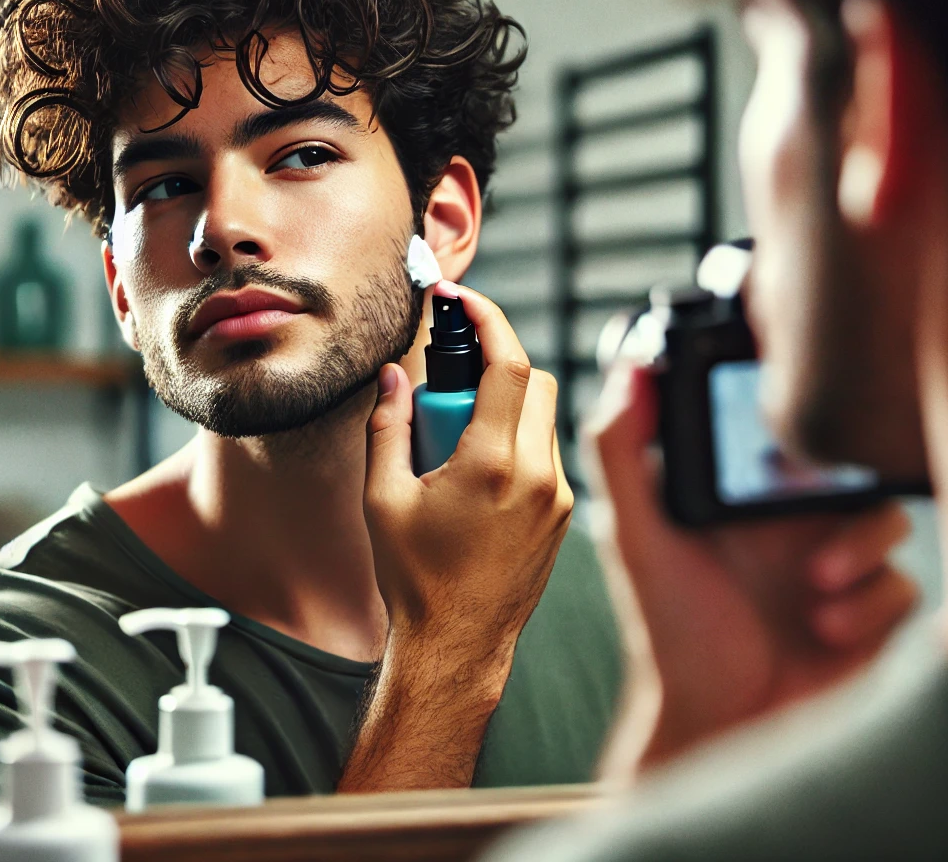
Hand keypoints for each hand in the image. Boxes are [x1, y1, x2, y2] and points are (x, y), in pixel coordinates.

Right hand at [364, 280, 571, 676]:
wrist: (458, 646)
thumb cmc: (416, 579)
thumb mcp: (383, 498)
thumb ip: (387, 425)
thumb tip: (392, 375)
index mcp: (491, 464)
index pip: (507, 363)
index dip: (486, 318)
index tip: (461, 300)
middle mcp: (537, 474)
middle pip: (532, 379)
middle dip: (492, 362)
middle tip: (447, 388)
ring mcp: (558, 496)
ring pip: (543, 414)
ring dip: (504, 403)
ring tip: (457, 443)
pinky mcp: (564, 514)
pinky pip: (546, 450)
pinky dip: (517, 438)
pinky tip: (479, 472)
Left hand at [586, 364, 917, 775]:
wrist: (717, 724)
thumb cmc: (668, 630)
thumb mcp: (636, 535)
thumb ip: (622, 452)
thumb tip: (628, 371)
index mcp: (739, 496)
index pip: (779, 431)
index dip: (790, 416)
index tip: (790, 412)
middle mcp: (788, 524)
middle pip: (844, 465)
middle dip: (839, 479)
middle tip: (811, 502)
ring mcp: (832, 564)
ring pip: (883, 518)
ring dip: (859, 547)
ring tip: (816, 584)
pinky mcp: (868, 610)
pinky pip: (902, 583)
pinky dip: (871, 602)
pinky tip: (827, 628)